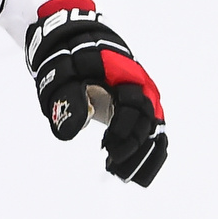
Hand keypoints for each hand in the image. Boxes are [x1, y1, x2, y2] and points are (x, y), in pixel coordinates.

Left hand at [25, 0, 168, 185]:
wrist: (75, 43)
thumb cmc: (69, 61)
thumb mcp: (62, 78)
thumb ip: (69, 103)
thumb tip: (71, 134)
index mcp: (125, 75)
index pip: (134, 107)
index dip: (124, 131)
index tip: (107, 151)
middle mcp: (141, 86)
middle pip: (149, 121)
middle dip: (135, 149)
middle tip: (115, 169)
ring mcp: (143, 97)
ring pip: (154, 128)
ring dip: (144, 154)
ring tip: (126, 175)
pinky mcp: (139, 108)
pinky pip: (151, 130)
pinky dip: (146, 150)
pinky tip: (134, 170)